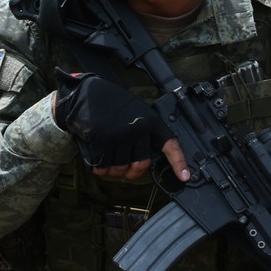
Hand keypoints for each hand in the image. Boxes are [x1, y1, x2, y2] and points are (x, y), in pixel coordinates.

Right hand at [52, 72, 179, 174]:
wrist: (86, 93)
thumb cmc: (111, 104)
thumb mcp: (136, 113)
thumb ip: (144, 134)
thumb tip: (145, 162)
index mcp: (151, 121)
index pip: (170, 144)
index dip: (178, 162)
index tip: (185, 177)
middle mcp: (139, 128)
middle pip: (141, 164)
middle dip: (132, 173)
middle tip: (125, 172)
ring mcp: (121, 134)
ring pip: (121, 167)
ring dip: (112, 170)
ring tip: (107, 160)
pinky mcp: (103, 139)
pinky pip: (103, 165)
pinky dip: (99, 167)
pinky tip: (96, 159)